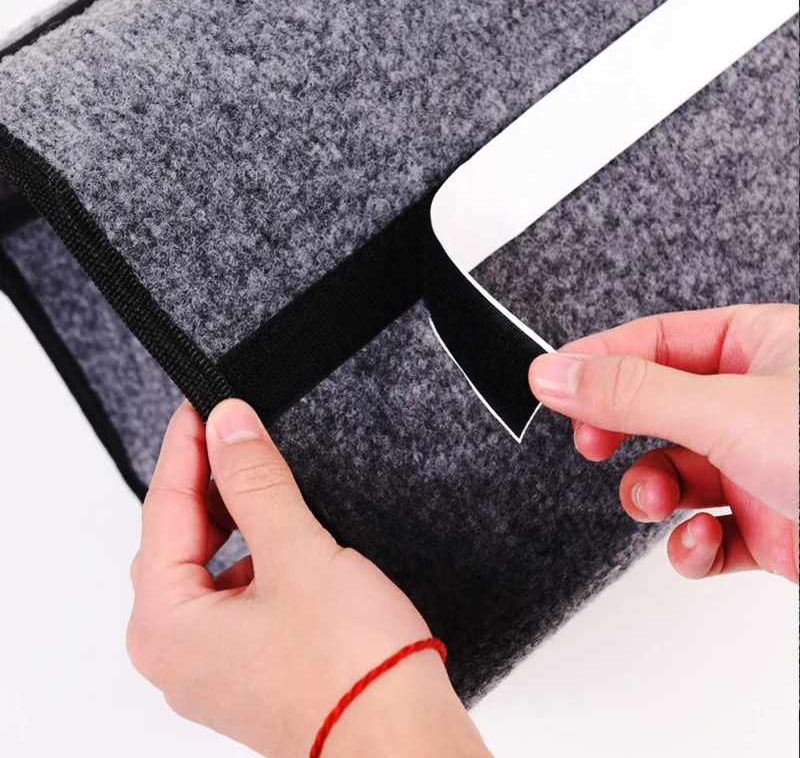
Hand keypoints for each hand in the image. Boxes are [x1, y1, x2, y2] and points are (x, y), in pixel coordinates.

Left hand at [127, 399, 490, 757]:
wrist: (403, 743)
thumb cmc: (350, 671)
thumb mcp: (298, 553)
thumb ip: (255, 482)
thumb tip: (227, 425)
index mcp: (166, 627)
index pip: (164, 510)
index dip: (185, 448)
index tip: (201, 405)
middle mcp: (176, 653)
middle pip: (177, 539)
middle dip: (205, 483)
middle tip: (232, 430)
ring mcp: (211, 665)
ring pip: (206, 566)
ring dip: (230, 518)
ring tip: (258, 475)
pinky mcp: (248, 667)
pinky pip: (232, 592)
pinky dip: (249, 553)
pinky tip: (279, 532)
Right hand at [529, 304, 798, 582]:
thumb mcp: (729, 412)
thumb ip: (632, 393)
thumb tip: (555, 373)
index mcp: (758, 349)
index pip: (653, 341)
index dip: (597, 360)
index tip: (550, 381)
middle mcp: (758, 404)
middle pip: (655, 408)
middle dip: (621, 433)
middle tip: (591, 443)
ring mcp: (763, 466)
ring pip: (674, 474)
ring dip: (652, 493)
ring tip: (655, 502)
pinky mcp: (771, 526)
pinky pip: (708, 532)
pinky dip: (692, 545)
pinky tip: (700, 543)